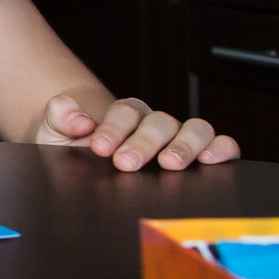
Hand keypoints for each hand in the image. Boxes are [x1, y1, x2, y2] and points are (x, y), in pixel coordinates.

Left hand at [34, 93, 239, 170]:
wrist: (91, 165)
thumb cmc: (76, 147)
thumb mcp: (56, 132)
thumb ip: (60, 117)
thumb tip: (79, 119)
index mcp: (123, 116)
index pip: (126, 112)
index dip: (114, 128)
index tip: (100, 148)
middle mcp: (155, 124)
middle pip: (160, 122)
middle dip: (144, 142)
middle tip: (127, 163)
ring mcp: (180, 139)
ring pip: (196, 129)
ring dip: (185, 145)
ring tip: (170, 164)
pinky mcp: (201, 155)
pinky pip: (222, 145)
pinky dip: (222, 149)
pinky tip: (211, 161)